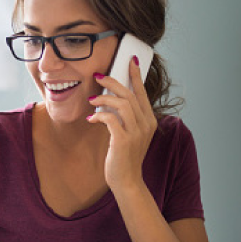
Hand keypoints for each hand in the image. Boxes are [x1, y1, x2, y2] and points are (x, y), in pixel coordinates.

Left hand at [87, 57, 156, 191]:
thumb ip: (124, 119)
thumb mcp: (129, 135)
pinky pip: (110, 119)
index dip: (135, 76)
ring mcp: (136, 132)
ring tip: (91, 100)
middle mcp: (146, 124)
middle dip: (112, 82)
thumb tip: (109, 102)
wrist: (127, 181)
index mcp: (149, 121)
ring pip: (122, 104)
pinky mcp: (124, 140)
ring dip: (104, 98)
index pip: (142, 93)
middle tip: (97, 76)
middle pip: (130, 94)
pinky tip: (91, 118)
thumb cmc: (124, 157)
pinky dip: (99, 115)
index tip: (130, 61)